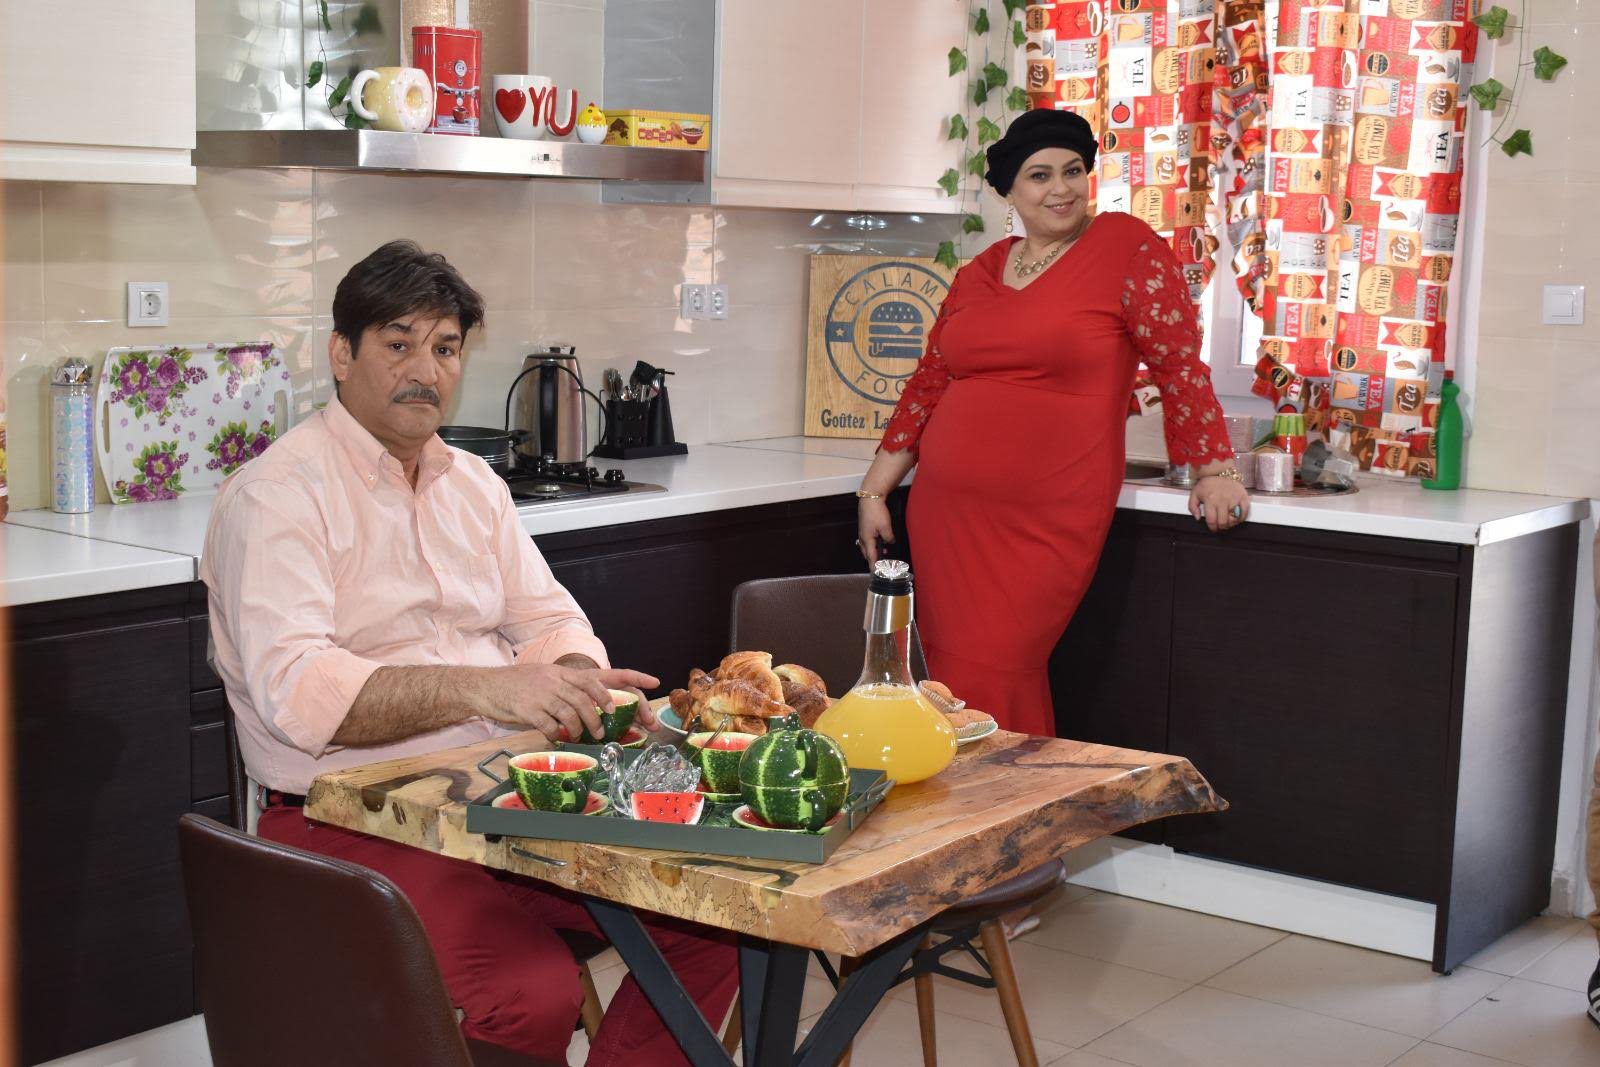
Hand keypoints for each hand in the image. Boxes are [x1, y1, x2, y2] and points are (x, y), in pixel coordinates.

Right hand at [487, 663, 658, 742]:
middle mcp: (557, 680)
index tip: (654, 682)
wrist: (485, 686)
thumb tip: (590, 707)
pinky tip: (557, 737)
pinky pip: (552, 726)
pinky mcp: (530, 710)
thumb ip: (568, 689)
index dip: (632, 677)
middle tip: (606, 729)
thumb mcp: (546, 678)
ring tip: (585, 736)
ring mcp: (543, 694)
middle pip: (591, 697)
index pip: (604, 673)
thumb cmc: (517, 686)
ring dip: (583, 728)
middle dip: (603, 715)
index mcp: (565, 673)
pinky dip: (558, 734)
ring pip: (574, 712)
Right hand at [857, 497, 895, 564]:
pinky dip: (873, 544)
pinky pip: (868, 539)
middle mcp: (862, 537)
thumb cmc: (876, 512)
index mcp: (867, 539)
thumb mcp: (886, 527)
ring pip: (867, 546)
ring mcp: (862, 532)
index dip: (874, 566)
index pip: (871, 557)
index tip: (876, 573)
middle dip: (873, 560)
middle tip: (881, 565)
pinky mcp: (865, 527)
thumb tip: (890, 542)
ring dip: (874, 551)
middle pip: (867, 553)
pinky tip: (881, 541)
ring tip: (884, 553)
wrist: (870, 498)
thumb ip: (888, 538)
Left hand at [1189, 475, 1249, 532]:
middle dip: (1221, 527)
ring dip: (1231, 524)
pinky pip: (1244, 512)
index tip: (1213, 528)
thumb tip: (1198, 518)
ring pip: (1234, 519)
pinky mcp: (1243, 497)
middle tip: (1220, 526)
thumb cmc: (1208, 484)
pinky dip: (1241, 518)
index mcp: (1210, 500)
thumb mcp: (1195, 493)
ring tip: (1228, 521)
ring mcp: (1234, 499)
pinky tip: (1237, 518)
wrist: (1221, 471)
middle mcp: (1222, 500)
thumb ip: (1192, 506)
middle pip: (1223, 522)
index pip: (1211, 520)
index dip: (1212, 527)